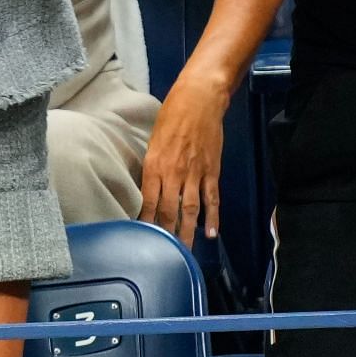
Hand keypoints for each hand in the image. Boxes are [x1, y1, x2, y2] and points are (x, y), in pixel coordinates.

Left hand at [140, 64, 231, 239]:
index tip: (142, 238)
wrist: (200, 100)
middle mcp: (174, 173)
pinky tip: (212, 233)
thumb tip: (150, 188)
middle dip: (165, 235)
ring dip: (187, 233)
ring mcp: (195, 174)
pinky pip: (212, 199)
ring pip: (190, 210)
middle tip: (164, 255)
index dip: (146, 222)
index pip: (149, 201)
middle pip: (169, 211)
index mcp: (155, 165)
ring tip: (184, 253)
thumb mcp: (153, 140)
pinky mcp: (212, 171)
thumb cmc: (172, 115)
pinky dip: (213, 217)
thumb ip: (153, 166)